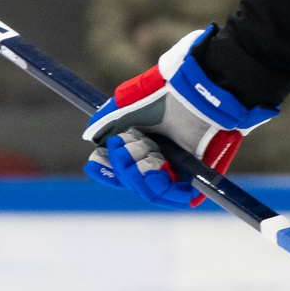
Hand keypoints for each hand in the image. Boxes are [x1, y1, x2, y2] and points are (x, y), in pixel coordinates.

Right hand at [80, 28, 279, 206]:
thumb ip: (107, 122)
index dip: (106, 168)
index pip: (118, 167)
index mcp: (141, 144)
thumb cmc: (164, 95)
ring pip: (150, 190)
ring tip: (144, 162)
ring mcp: (175, 169)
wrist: (196, 94)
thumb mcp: (127, 105)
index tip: (97, 161)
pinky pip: (176, 196)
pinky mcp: (194, 177)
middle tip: (123, 148)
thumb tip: (93, 141)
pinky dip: (165, 191)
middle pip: (131, 180)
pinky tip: (156, 178)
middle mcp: (157, 158)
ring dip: (140, 179)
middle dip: (123, 168)